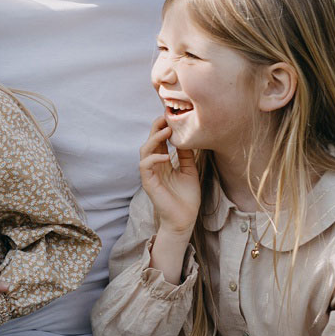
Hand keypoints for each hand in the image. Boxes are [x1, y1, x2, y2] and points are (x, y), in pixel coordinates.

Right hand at [138, 117, 200, 236]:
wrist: (185, 218)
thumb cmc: (187, 197)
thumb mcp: (189, 170)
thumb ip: (185, 155)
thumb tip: (184, 137)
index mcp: (163, 162)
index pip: (160, 140)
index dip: (163, 128)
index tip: (172, 117)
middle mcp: (155, 166)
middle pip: (150, 141)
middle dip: (156, 128)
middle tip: (166, 117)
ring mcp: (150, 174)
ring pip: (144, 151)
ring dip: (154, 139)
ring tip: (167, 131)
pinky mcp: (148, 183)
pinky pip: (145, 166)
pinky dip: (154, 158)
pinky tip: (166, 156)